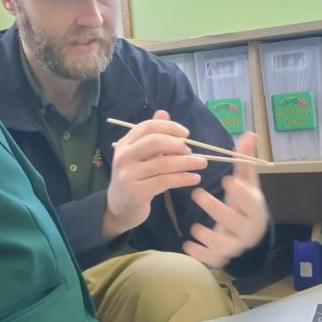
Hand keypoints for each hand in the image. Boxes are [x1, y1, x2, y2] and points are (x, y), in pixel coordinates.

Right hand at [103, 111, 207, 240]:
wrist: (119, 209)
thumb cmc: (134, 179)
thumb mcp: (140, 156)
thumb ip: (152, 135)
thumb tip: (163, 113)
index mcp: (124, 144)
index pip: (147, 127)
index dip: (169, 127)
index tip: (186, 134)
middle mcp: (123, 157)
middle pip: (154, 142)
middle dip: (177, 144)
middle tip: (192, 151)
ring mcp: (128, 175)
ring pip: (163, 163)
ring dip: (187, 162)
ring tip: (201, 164)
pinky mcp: (136, 192)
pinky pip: (165, 181)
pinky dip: (183, 178)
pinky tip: (194, 178)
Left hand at [183, 132, 268, 267]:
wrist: (251, 232)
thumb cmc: (245, 201)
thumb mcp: (247, 181)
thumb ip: (244, 160)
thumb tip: (250, 134)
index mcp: (255, 208)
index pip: (250, 201)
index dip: (241, 192)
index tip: (227, 180)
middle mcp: (247, 228)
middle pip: (235, 222)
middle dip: (217, 210)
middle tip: (196, 193)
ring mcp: (236, 244)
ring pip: (225, 245)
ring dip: (209, 237)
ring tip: (194, 228)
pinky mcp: (223, 256)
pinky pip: (213, 259)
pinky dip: (201, 255)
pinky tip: (187, 246)